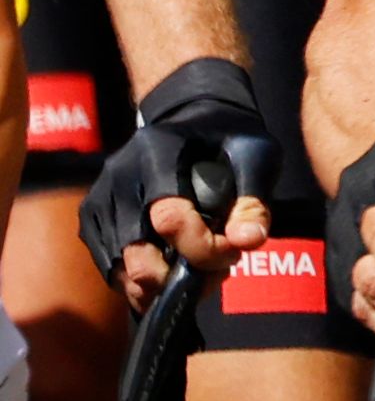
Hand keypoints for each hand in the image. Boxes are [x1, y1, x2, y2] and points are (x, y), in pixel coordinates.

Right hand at [81, 62, 276, 306]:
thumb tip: (248, 241)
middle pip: (136, 252)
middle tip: (219, 270)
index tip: (234, 250)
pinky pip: (111, 269)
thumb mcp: (256, 157)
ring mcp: (100, 199)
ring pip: (121, 268)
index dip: (203, 247)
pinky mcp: (92, 220)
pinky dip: (143, 283)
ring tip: (203, 271)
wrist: (189, 116)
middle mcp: (120, 177)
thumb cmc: (228, 139)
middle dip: (181, 275)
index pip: (169, 218)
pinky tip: (177, 271)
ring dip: (164, 284)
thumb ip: (254, 201)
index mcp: (158, 155)